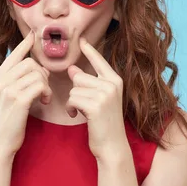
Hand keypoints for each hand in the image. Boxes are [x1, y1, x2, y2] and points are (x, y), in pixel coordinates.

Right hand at [0, 31, 51, 156]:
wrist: (0, 141)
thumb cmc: (8, 119)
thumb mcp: (7, 95)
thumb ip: (16, 79)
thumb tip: (35, 65)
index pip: (14, 54)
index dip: (25, 43)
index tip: (34, 35)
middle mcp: (1, 79)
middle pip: (31, 63)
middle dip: (42, 73)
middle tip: (43, 88)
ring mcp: (8, 89)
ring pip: (37, 73)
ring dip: (45, 85)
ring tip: (43, 97)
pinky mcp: (18, 100)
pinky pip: (40, 85)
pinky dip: (46, 92)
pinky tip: (43, 102)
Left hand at [66, 37, 127, 158]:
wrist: (112, 146)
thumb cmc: (104, 123)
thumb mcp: (99, 99)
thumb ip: (88, 83)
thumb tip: (73, 69)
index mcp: (115, 80)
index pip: (99, 61)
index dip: (89, 50)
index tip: (82, 39)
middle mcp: (112, 84)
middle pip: (79, 77)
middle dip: (75, 91)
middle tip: (82, 105)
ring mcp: (105, 94)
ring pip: (74, 88)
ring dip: (72, 102)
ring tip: (80, 112)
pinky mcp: (95, 105)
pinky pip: (72, 99)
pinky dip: (70, 108)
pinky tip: (75, 116)